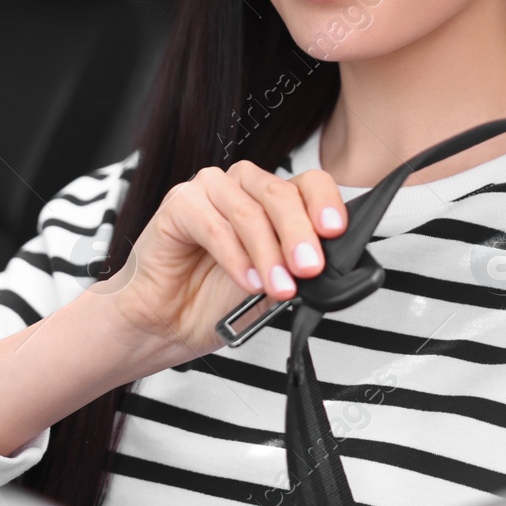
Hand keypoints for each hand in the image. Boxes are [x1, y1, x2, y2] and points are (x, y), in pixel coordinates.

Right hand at [93, 161, 347, 362]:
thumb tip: (332, 260)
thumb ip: (299, 264)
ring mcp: (209, 190)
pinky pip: (213, 225)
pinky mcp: (179, 204)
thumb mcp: (276, 282)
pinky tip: (246, 280)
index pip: (310, 183)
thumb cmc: (219, 298)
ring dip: (268, 253)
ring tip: (278, 287)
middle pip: (281, 193)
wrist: (170, 323)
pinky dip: (234, 256)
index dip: (326, 204)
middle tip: (309, 268)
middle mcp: (243, 186)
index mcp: (272, 197)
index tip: (336, 232)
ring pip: (249, 210)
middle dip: (299, 235)